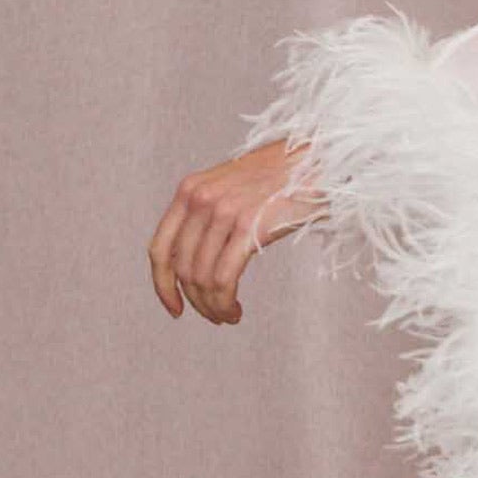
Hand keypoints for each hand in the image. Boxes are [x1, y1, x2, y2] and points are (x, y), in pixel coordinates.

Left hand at [148, 136, 326, 324]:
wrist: (318, 161)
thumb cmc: (281, 179)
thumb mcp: (230, 188)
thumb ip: (207, 214)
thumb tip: (195, 260)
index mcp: (189, 190)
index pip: (159, 248)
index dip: (161, 284)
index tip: (174, 308)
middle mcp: (200, 199)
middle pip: (182, 269)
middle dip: (195, 301)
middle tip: (215, 316)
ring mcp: (224, 212)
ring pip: (201, 278)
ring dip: (212, 306)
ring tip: (228, 315)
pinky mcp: (249, 227)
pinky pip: (224, 278)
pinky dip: (224, 302)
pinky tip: (236, 310)